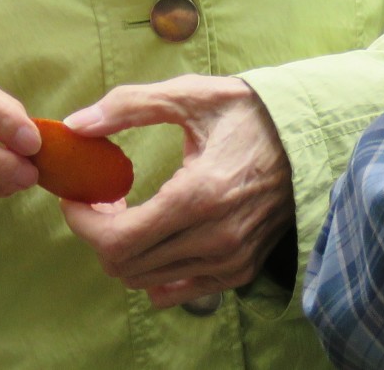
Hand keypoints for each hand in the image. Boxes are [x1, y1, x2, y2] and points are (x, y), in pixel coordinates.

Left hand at [57, 76, 293, 309]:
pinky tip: (155, 232)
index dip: (82, 222)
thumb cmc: (246, 111)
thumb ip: (128, 106)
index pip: (118, 239)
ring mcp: (231, 259)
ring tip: (128, 209)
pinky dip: (153, 269)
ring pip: (146, 280)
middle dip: (98, 233)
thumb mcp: (189, 95)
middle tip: (102, 197)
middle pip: (125, 265)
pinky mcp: (240, 269)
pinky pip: (178, 289)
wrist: (308, 135)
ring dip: (123, 249)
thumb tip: (76, 126)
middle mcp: (216, 237)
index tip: (75, 195)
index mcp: (200, 195)